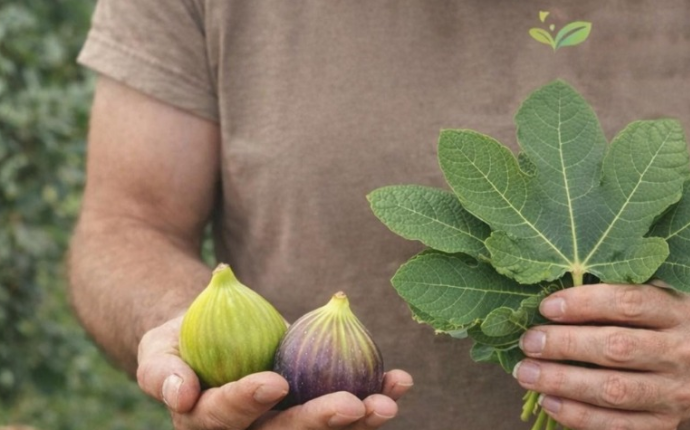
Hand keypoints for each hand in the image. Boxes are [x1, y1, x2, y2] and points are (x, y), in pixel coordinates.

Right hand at [137, 316, 412, 428]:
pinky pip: (346, 410)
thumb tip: (179, 394)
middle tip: (351, 405)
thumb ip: (164, 371)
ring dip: (359, 419)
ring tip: (388, 402)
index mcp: (206, 423)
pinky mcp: (313, 409)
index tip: (275, 382)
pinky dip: (373, 395)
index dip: (248, 400)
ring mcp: (285, 424)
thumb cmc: (182, 342)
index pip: (226, 417)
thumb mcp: (160, 350)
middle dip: (318, 422)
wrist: (213, 335)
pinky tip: (400, 383)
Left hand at [513, 283, 689, 429]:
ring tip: (526, 373)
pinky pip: (616, 425)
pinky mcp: (665, 425)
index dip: (584, 303)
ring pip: (614, 390)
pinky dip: (577, 415)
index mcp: (679, 311)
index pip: (629, 302)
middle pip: (618, 348)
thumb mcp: (645, 300)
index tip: (546, 307)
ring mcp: (678, 393)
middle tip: (528, 342)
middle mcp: (685, 352)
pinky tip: (548, 401)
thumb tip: (544, 301)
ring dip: (562, 382)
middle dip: (565, 344)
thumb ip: (605, 293)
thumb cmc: (652, 328)